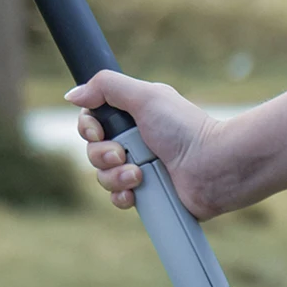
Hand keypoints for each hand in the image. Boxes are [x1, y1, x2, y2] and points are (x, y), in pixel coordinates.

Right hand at [66, 72, 223, 220]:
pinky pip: (117, 198)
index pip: (92, 120)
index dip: (88, 127)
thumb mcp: (145, 96)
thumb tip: (72, 95)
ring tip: (138, 175)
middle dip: (102, 154)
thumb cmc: (185, 129)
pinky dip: (122, 196)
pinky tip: (136, 192)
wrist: (214, 168)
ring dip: (114, 176)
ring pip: (102, 176)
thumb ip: (106, 87)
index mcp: (132, 115)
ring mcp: (139, 168)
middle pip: (92, 149)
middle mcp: (133, 140)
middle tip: (122, 154)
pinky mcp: (146, 195)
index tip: (97, 131)